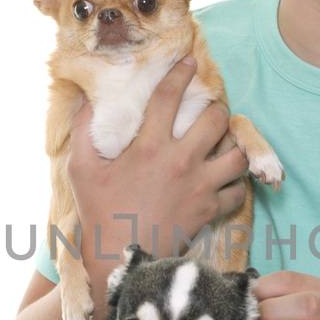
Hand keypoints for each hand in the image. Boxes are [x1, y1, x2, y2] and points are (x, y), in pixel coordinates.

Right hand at [66, 57, 247, 276]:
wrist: (123, 259)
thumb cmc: (100, 213)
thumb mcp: (81, 169)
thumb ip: (84, 130)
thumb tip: (86, 99)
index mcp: (149, 146)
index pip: (169, 96)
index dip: (181, 73)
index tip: (190, 61)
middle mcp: (181, 161)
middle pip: (216, 119)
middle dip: (217, 109)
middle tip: (211, 110)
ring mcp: (201, 186)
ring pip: (237, 154)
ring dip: (234, 145)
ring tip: (226, 142)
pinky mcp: (211, 210)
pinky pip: (237, 190)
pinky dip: (236, 183)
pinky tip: (227, 179)